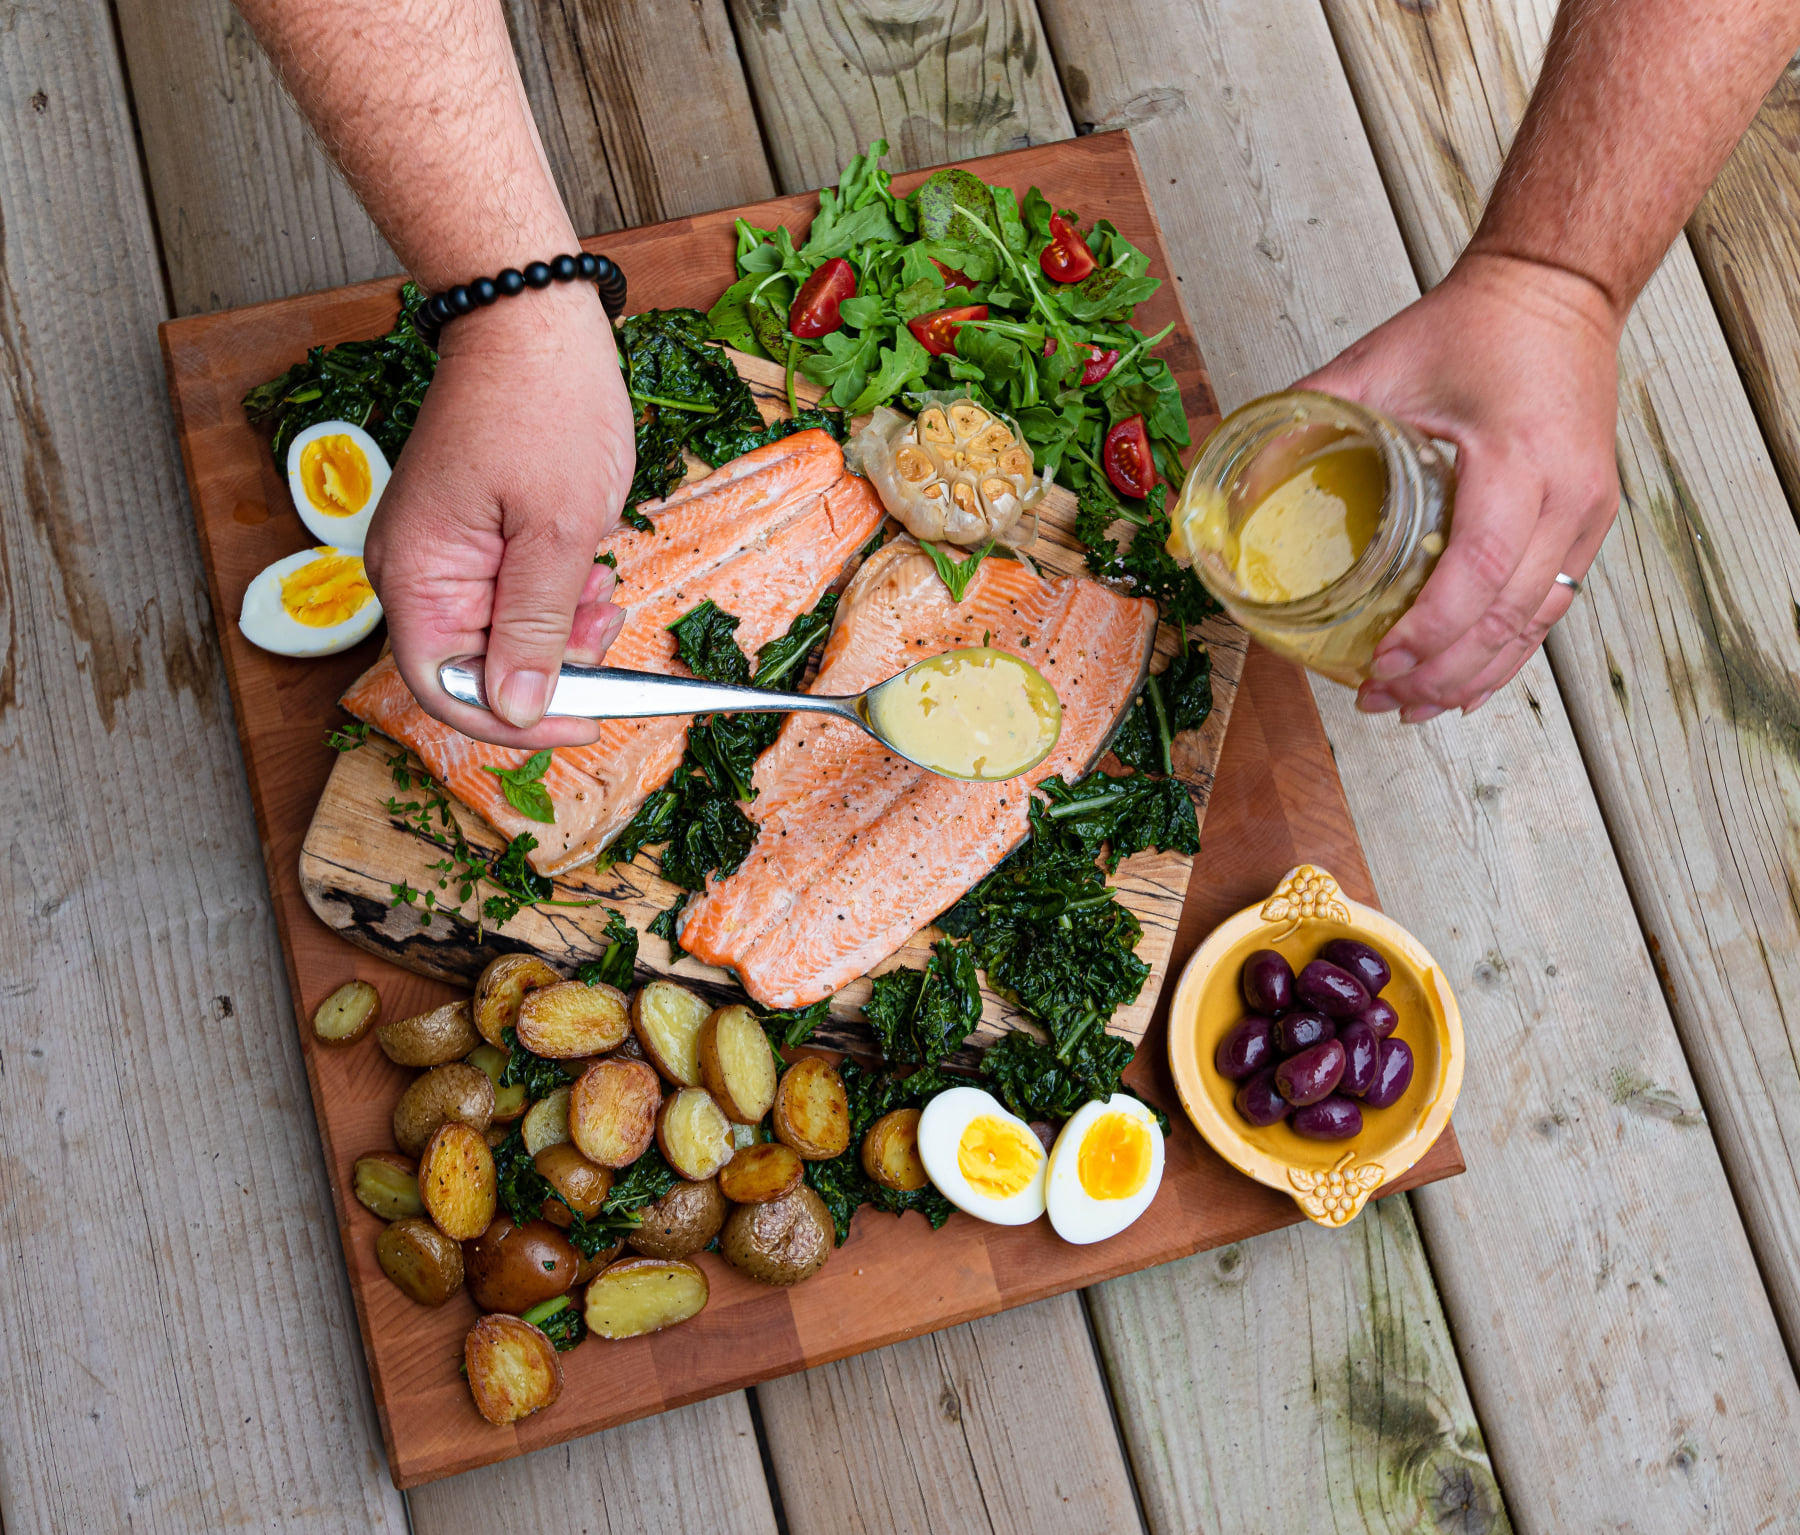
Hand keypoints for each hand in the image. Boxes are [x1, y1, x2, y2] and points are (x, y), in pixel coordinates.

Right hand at [364, 282, 634, 745]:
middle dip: (552, 666)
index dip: (518, 723)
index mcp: (418, 576)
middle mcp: (415, 573)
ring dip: (562, 631)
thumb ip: (538, 628)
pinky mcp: (470, 538)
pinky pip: (509, 596)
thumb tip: (518, 710)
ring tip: (604, 589)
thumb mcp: (560, 531)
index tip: (587, 722)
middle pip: (476, 670)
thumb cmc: (544, 405)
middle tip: (607, 630)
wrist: (531, 318)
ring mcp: (441, 554)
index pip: (447, 692)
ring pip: (502, 636)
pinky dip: (557, 598)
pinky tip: (591, 570)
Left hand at [1296, 252, 1623, 720]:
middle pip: (1509, 615)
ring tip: (1413, 705)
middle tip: (1380, 698)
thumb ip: (1301, 417)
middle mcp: (1566, 493)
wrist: (1556, 291)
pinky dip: (1508, 654)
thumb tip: (1226, 480)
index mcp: (1517, 456)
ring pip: (1535, 624)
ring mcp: (1587, 512)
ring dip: (1474, 675)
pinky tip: (1467, 684)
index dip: (1431, 630)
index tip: (1382, 662)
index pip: (1479, 568)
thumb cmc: (1470, 326)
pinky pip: (1552, 606)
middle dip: (1442, 671)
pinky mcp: (1589, 521)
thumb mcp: (1374, 364)